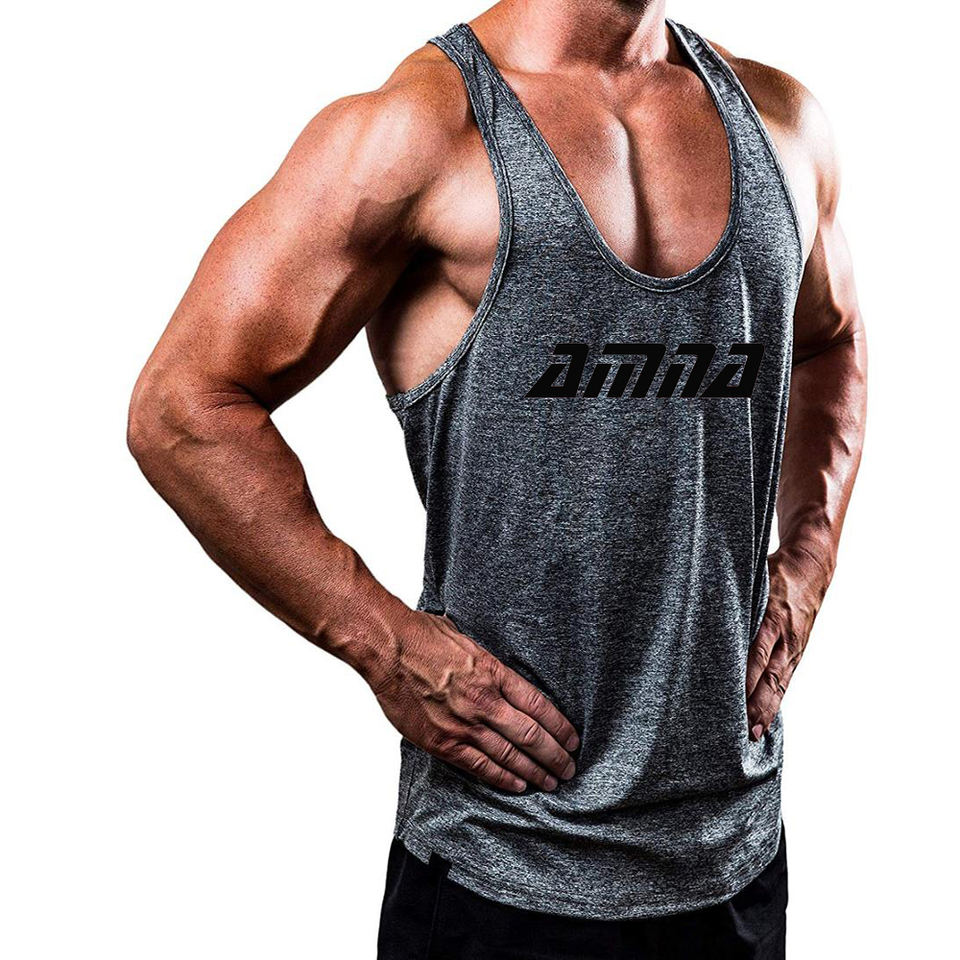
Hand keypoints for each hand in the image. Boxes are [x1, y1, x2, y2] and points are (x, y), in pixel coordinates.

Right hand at [369, 610, 578, 792]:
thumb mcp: (469, 640)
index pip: (539, 706)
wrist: (387, 647)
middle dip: (555, 756)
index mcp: (494, 673)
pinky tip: (519, 785)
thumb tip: (503, 675)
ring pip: (510, 756)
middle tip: (569, 768)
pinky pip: (479, 766)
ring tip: (552, 782)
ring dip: (535, 772)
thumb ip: (489, 664)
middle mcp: (484, 701)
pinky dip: (502, 778)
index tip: (572, 739)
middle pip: (532, 736)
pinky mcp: (442, 742)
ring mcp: (463, 724)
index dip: (561, 727)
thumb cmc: (423, 636)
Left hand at [746, 546, 827, 740]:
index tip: (734, 698)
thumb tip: (703, 611)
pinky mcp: (797, 651)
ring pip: (780, 683)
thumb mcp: (756, 579)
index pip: (757, 653)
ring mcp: (794, 646)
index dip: (746, 677)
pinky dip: (776, 700)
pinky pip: (786, 680)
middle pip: (770, 676)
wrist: (811, 567)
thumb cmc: (774, 571)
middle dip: (757, 704)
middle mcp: (786, 636)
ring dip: (767, 709)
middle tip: (744, 729)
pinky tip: (766, 718)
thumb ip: (734, 596)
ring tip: (755, 733)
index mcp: (774, 617)